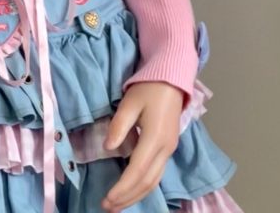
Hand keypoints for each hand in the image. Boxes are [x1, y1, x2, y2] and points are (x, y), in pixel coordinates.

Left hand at [100, 81, 183, 211]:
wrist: (172, 80)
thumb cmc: (148, 88)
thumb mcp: (129, 102)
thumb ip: (119, 125)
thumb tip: (108, 148)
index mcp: (155, 138)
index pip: (137, 171)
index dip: (122, 188)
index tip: (107, 199)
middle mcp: (165, 150)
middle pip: (147, 182)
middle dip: (127, 197)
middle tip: (107, 207)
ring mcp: (169, 150)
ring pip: (154, 181)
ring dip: (136, 195)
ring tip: (117, 205)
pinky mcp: (168, 148)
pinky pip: (156, 174)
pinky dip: (143, 186)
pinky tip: (132, 190)